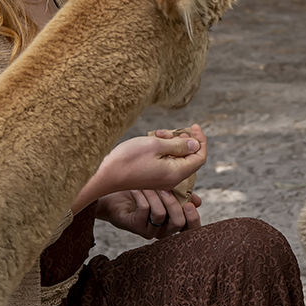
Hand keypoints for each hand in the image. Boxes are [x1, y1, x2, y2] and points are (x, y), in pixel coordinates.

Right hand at [73, 125, 206, 212]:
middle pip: (188, 157)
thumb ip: (178, 145)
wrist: (105, 175)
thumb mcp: (156, 145)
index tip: (194, 126)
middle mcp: (172, 179)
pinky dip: (162, 149)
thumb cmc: (128, 159)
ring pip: (176, 157)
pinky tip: (152, 141)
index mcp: (176, 173)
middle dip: (183, 140)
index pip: (199, 157)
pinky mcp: (153, 176)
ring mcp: (162, 179)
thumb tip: (195, 144)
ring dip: (170, 143)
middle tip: (169, 131)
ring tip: (157, 134)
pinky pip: (165, 161)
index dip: (200, 140)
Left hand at [95, 188, 202, 238]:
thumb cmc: (142, 194)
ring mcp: (148, 230)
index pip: (190, 229)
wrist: (115, 196)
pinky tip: (137, 188)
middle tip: (168, 190)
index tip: (191, 204)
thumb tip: (197, 201)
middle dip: (174, 204)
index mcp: (172, 223)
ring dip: (155, 195)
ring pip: (160, 214)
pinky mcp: (134, 226)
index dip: (194, 219)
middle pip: (178, 224)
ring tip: (148, 184)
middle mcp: (162, 230)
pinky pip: (144, 209)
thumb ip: (181, 196)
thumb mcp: (165, 192)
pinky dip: (142, 195)